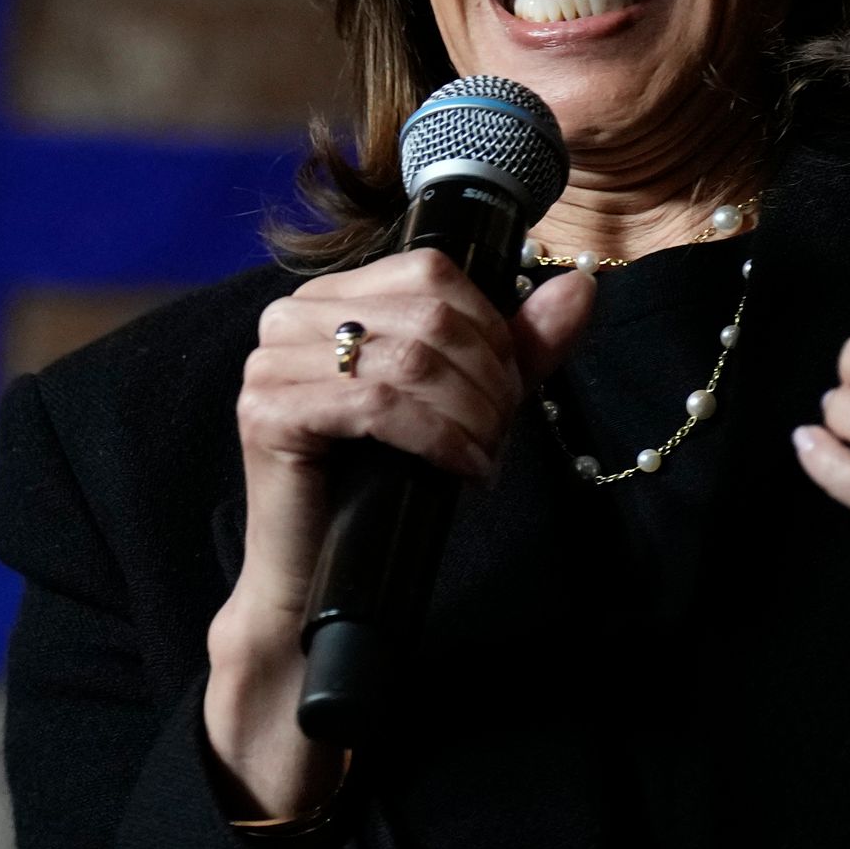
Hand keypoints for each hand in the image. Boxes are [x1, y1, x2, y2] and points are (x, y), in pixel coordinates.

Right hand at [204, 250, 596, 814]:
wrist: (316, 579)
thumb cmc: (383, 487)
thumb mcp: (465, 402)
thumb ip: (519, 345)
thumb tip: (582, 286)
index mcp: (329, 298)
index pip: (431, 270)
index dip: (489, 326)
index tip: (507, 389)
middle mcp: (289, 318)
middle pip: (427, 314)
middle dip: (485, 378)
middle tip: (498, 433)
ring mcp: (269, 363)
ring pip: (408, 359)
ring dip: (468, 413)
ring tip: (482, 454)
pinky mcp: (267, 412)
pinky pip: (376, 404)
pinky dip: (436, 436)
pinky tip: (461, 467)